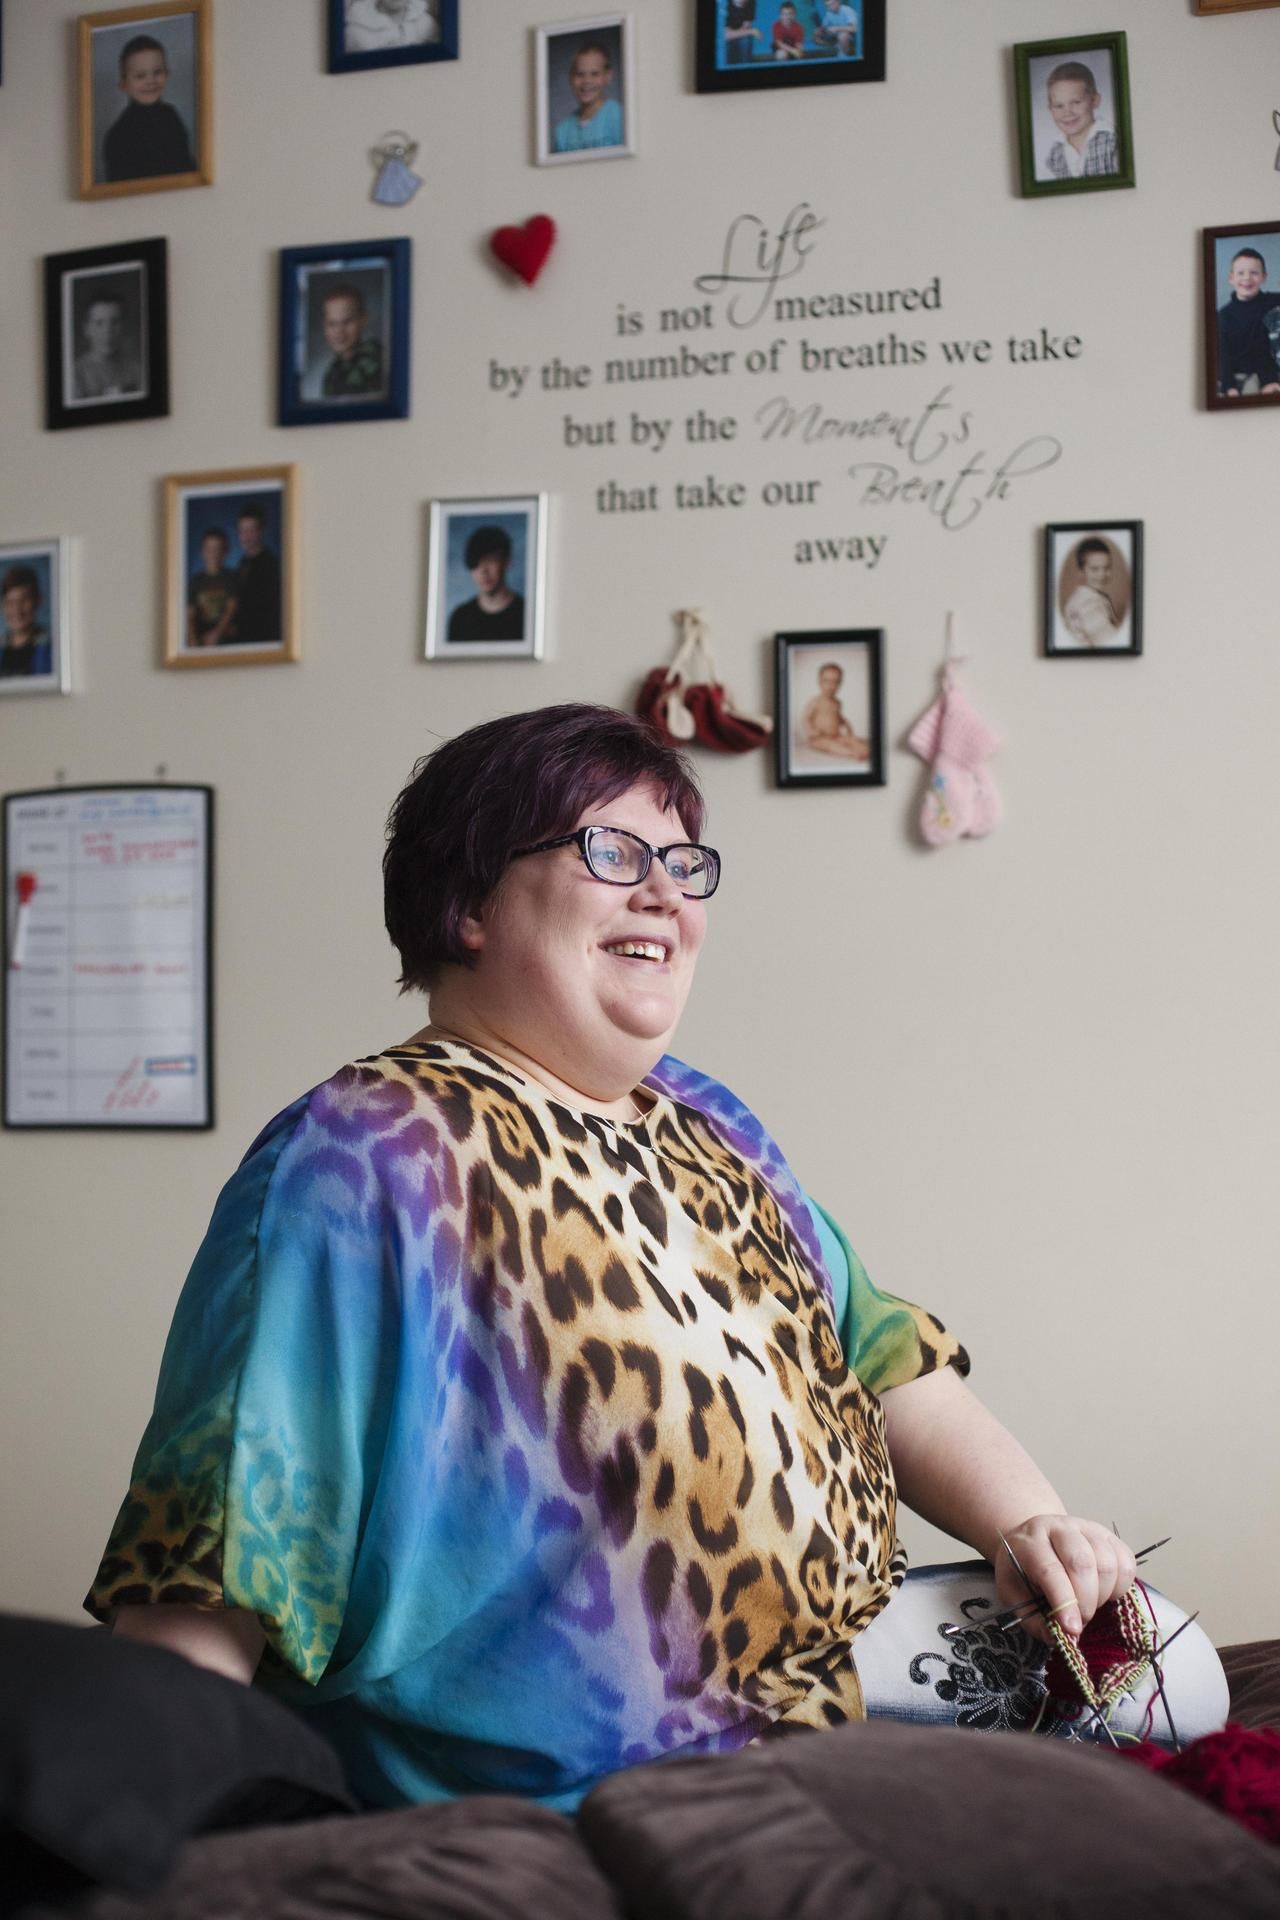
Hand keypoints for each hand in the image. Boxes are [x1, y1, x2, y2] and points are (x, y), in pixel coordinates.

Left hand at [994, 1515, 1136, 1645]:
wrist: (1036, 1540)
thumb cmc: (1024, 1571)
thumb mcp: (1014, 1595)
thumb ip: (1033, 1619)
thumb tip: (1058, 1639)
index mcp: (1030, 1542)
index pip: (1050, 1570)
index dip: (1064, 1602)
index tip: (1072, 1629)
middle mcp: (1059, 1528)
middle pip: (1083, 1563)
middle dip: (1086, 1601)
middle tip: (1081, 1619)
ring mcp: (1087, 1528)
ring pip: (1108, 1563)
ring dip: (1103, 1595)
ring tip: (1089, 1604)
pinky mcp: (1109, 1536)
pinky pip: (1126, 1562)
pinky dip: (1121, 1586)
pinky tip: (1104, 1592)